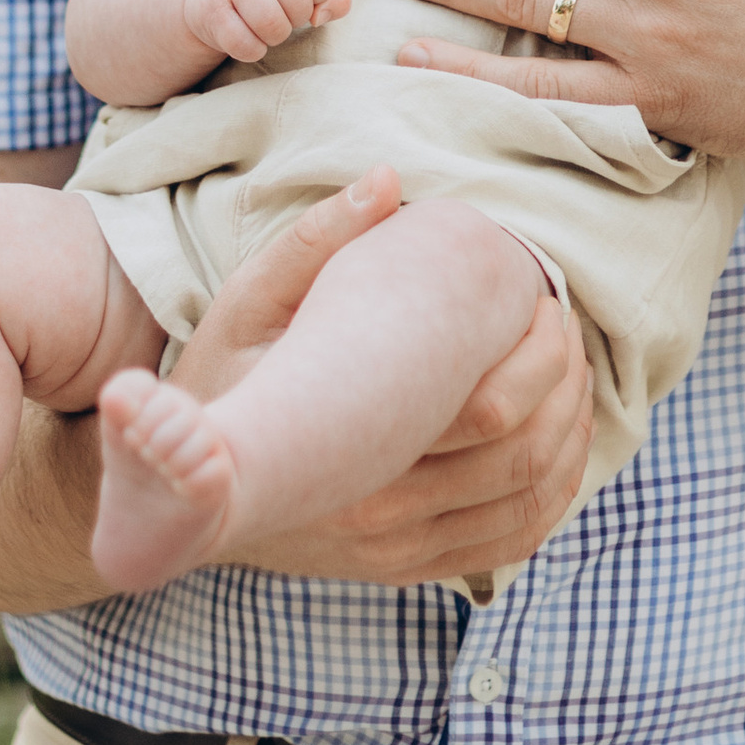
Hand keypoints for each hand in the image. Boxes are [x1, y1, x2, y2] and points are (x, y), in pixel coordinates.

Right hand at [169, 170, 594, 582]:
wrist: (169, 498)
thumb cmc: (215, 384)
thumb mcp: (245, 306)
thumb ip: (315, 243)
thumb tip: (385, 177)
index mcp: (350, 453)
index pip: (488, 414)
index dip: (540, 355)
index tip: (546, 301)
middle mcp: (380, 517)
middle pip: (522, 458)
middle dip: (567, 385)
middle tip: (569, 326)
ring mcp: (395, 552)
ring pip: (527, 503)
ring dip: (570, 436)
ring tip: (574, 372)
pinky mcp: (403, 567)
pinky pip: (507, 543)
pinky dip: (551, 494)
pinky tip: (560, 443)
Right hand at [180, 0, 349, 64]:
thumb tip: (320, 16)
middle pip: (300, 5)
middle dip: (296, 19)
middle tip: (280, 11)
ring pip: (273, 25)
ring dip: (276, 36)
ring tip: (266, 25)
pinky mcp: (210, 8)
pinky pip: (246, 45)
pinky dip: (253, 50)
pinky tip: (246, 35)